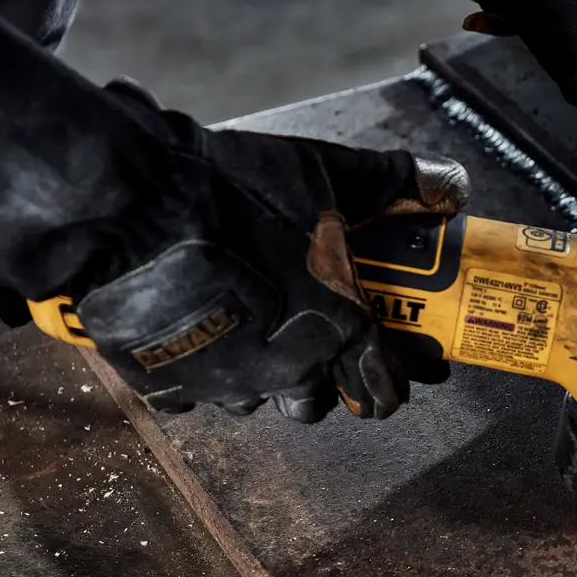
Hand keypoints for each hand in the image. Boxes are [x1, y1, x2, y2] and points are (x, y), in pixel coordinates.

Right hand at [75, 94, 469, 421]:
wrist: (127, 205)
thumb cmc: (236, 191)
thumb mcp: (325, 173)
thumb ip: (394, 184)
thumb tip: (450, 184)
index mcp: (338, 327)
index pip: (383, 388)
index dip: (394, 383)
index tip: (397, 376)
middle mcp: (288, 368)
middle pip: (319, 404)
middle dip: (323, 381)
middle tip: (315, 344)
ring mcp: (226, 382)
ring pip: (257, 402)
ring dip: (261, 378)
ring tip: (253, 336)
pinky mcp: (169, 383)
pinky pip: (195, 395)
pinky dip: (199, 372)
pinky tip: (195, 336)